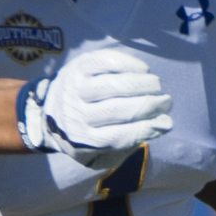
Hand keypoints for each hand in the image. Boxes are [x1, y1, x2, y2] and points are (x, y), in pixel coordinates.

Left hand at [17, 47, 172, 169]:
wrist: (49, 111)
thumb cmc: (83, 135)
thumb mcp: (98, 154)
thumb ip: (126, 146)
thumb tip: (159, 127)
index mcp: (83, 140)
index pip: (119, 136)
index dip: (146, 129)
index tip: (166, 123)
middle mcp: (76, 114)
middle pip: (118, 109)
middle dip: (149, 105)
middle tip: (166, 102)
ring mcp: (75, 88)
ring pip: (115, 84)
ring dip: (143, 84)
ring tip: (156, 86)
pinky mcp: (78, 66)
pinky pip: (107, 61)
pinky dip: (130, 64)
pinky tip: (143, 70)